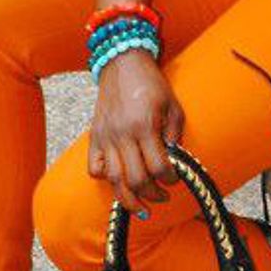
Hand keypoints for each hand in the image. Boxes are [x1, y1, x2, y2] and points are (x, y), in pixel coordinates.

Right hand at [88, 49, 181, 216]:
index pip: (159, 166)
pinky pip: (95, 168)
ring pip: (114, 180)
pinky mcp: (94, 136)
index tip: (176, 179)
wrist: (122, 62)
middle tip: (163, 197)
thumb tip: (175, 160)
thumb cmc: (151, 83)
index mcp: (145, 125)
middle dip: (152, 195)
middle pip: (135, 179)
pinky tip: (118, 181)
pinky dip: (106, 179)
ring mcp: (105, 137)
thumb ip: (175, 133)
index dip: (171, 179)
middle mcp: (122, 134)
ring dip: (129, 199)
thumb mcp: (173, 104)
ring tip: (141, 207)